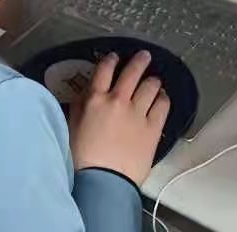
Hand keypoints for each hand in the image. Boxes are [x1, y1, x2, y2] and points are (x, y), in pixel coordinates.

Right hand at [69, 51, 169, 186]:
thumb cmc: (81, 156)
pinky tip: (162, 97)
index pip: (104, 70)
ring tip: (155, 81)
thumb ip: (81, 105)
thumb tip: (88, 93)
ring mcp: (138, 113)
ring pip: (150, 86)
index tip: (114, 56)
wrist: (103, 180)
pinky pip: (163, 105)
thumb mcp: (72, 125)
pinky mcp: (153, 128)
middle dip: (140, 61)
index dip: (110, 60)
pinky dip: (163, 98)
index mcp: (95, 99)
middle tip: (145, 56)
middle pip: (132, 72)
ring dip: (152, 80)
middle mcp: (118, 100)